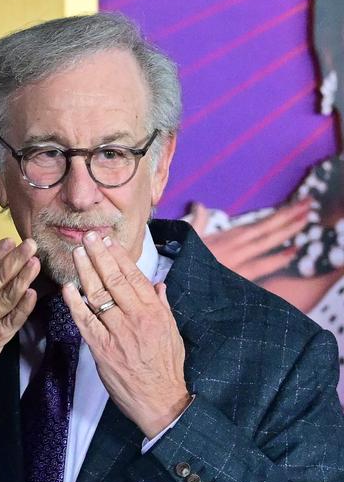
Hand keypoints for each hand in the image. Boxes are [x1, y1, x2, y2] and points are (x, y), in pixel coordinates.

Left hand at [61, 232, 190, 437]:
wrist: (161, 401)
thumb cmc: (166, 368)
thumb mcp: (173, 333)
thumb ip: (162, 307)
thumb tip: (158, 285)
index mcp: (155, 313)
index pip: (135, 277)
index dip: (119, 257)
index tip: (108, 242)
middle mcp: (137, 318)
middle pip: (115, 280)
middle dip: (99, 256)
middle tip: (87, 237)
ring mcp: (118, 333)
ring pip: (98, 296)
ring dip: (85, 272)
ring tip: (75, 254)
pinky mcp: (102, 349)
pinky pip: (85, 321)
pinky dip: (75, 303)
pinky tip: (67, 288)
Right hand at [188, 200, 308, 281]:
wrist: (172, 277)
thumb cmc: (179, 259)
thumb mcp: (189, 238)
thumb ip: (198, 221)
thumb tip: (198, 204)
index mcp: (225, 236)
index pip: (259, 223)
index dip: (279, 214)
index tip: (297, 205)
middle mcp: (234, 245)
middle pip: (267, 228)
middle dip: (289, 216)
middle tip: (308, 204)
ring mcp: (236, 259)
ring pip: (266, 242)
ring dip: (287, 231)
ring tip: (305, 220)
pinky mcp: (236, 275)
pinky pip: (261, 266)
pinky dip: (277, 259)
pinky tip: (292, 252)